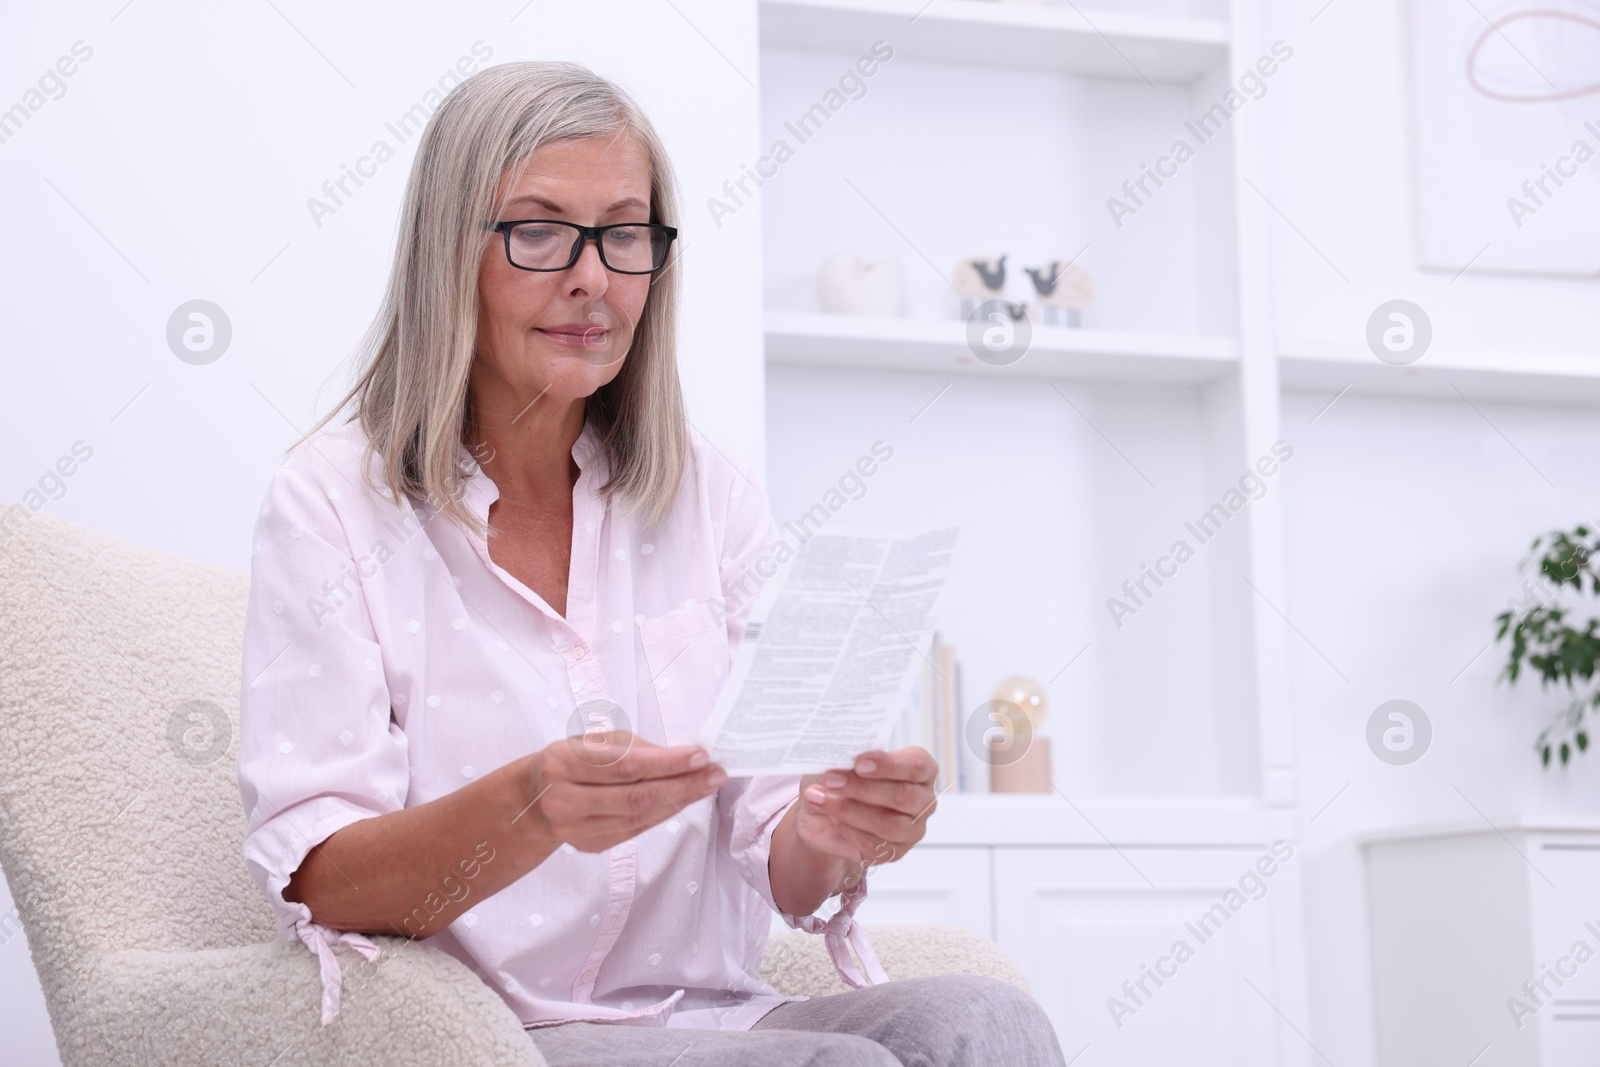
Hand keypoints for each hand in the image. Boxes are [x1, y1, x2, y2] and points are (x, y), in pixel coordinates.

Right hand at [520, 730, 725, 853]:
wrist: (532, 800)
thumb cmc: (572, 760)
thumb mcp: (594, 741)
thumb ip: (636, 748)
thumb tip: (685, 758)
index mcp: (563, 762)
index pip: (625, 766)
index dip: (666, 763)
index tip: (700, 756)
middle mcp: (565, 799)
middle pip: (636, 796)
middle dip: (683, 784)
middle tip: (716, 773)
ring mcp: (575, 829)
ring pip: (639, 817)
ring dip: (679, 801)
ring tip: (707, 785)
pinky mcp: (588, 846)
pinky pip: (635, 830)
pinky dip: (663, 814)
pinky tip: (683, 800)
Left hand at [795, 746, 938, 879]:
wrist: (825, 808)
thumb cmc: (842, 775)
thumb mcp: (840, 759)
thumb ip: (844, 757)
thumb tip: (835, 759)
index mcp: (920, 769)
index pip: (916, 765)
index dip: (888, 764)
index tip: (858, 762)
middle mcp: (923, 799)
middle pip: (901, 795)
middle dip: (862, 788)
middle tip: (830, 779)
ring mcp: (912, 829)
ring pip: (888, 823)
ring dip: (850, 811)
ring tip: (820, 799)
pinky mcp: (896, 852)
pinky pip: (876, 846)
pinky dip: (850, 832)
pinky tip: (833, 820)